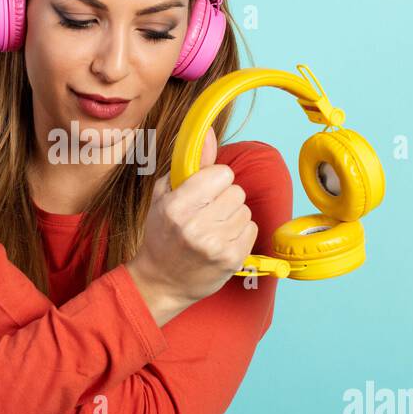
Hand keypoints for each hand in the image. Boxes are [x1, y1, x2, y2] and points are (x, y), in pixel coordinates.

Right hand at [124, 125, 257, 326]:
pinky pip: (251, 229)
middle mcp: (195, 227)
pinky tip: (222, 240)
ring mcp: (215, 245)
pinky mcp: (232, 260)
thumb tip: (209, 131)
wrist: (161, 282)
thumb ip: (189, 163)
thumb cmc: (162, 235)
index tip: (205, 190)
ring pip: (245, 210)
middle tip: (208, 212)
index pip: (222, 174)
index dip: (215, 179)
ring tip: (214, 228)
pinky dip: (239, 233)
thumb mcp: (164, 196)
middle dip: (225, 198)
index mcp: (176, 207)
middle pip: (236, 191)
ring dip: (233, 216)